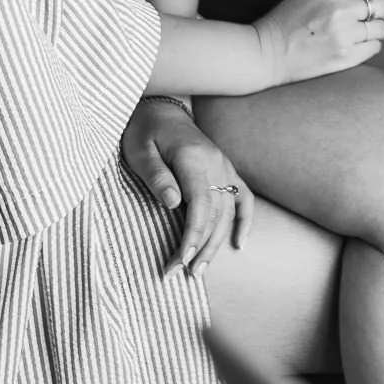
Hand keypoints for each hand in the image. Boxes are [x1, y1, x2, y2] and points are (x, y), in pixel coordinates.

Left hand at [120, 98, 254, 275]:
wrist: (162, 109)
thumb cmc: (145, 131)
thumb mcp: (140, 150)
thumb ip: (156, 175)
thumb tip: (173, 203)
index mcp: (192, 158)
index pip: (199, 203)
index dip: (193, 234)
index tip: (181, 260)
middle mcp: (215, 163)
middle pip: (215, 213)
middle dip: (200, 246)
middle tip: (182, 273)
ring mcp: (224, 166)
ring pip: (228, 211)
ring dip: (216, 243)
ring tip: (199, 269)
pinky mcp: (226, 169)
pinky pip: (243, 197)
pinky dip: (244, 221)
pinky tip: (238, 244)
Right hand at [252, 0, 383, 85]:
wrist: (267, 53)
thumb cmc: (287, 20)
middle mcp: (341, 9)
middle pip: (383, 6)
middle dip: (382, 11)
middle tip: (373, 17)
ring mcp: (344, 34)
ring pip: (381, 29)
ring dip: (375, 31)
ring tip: (362, 33)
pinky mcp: (345, 56)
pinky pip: (375, 47)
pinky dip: (370, 46)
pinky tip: (357, 45)